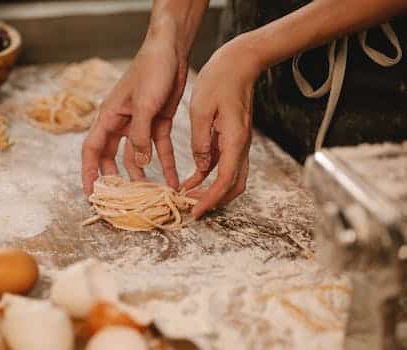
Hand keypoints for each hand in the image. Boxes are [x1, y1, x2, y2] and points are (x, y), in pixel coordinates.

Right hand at [81, 37, 187, 193]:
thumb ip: (140, 136)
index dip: (89, 173)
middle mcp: (121, 123)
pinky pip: (159, 148)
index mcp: (109, 117)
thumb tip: (138, 166)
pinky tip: (173, 179)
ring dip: (142, 175)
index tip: (91, 194)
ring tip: (151, 195)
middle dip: (116, 179)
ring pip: (136, 157)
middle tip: (122, 200)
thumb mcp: (145, 105)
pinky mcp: (158, 122)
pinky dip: (165, 163)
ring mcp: (140, 124)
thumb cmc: (151, 70)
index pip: (92, 150)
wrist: (171, 50)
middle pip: (112, 157)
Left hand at [182, 37, 264, 217]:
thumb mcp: (201, 110)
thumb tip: (200, 166)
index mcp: (234, 141)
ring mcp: (239, 143)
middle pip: (233, 186)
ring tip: (188, 197)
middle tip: (191, 208)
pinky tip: (192, 178)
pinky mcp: (233, 138)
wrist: (240, 62)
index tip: (194, 210)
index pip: (225, 181)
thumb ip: (201, 141)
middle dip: (214, 201)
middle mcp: (241, 146)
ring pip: (230, 177)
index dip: (210, 199)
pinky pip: (224, 164)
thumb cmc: (220, 80)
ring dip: (212, 190)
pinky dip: (210, 176)